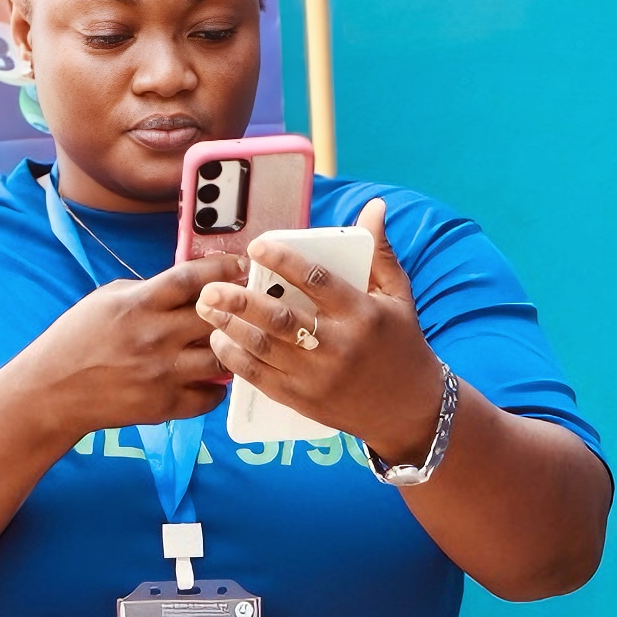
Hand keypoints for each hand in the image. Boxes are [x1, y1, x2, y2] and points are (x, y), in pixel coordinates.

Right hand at [2, 255, 239, 444]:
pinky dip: (216, 388)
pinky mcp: (164, 404)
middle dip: (236, 308)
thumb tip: (188, 284)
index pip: (192, 278)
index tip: (240, 265)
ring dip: (231, 350)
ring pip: (222, 358)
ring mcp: (162, 373)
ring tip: (232, 346)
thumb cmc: (76, 340)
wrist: (52, 390)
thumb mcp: (107, 299)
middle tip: (247, 306)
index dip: (222, 268)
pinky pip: (210, 397)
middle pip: (216, 316)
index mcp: (140, 303)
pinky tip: (210, 379)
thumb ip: (148, 290)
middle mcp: (155, 336)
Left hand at [197, 200, 444, 463]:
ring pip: (264, 349)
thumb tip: (373, 207)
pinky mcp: (304, 400)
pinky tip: (220, 341)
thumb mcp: (399, 297)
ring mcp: (318, 376)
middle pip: (280, 319)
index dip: (283, 261)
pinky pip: (261, 378)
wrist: (409, 410)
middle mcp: (338, 346)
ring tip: (207, 308)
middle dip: (239, 301)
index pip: (317, 281)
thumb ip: (379, 252)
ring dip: (230, 327)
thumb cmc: (402, 344)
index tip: (256, 247)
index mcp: (361, 314)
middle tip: (211, 287)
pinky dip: (236, 360)